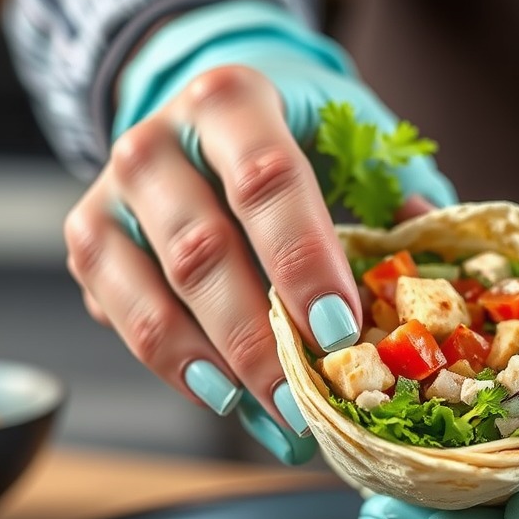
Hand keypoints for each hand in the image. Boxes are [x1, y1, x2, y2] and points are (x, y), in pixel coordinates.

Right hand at [65, 0, 454, 463]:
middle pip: (202, 249)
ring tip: (277, 418)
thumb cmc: (302, 136)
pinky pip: (121, 316)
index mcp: (231, 100)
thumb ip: (397, 198)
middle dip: (261, 338)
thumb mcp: (357, 143)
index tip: (341, 331)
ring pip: (154, 293)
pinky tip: (226, 399)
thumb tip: (428, 272)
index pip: (266, 179)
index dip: (303, 260)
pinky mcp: (90, 237)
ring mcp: (114, 191)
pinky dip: (175, 367)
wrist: (214, 117)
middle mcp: (157, 140)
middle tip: (311, 401)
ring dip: (219, 367)